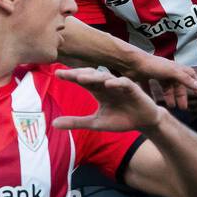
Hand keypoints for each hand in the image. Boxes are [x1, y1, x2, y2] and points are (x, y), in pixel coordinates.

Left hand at [53, 67, 167, 132]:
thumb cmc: (120, 119)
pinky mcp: (133, 89)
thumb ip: (76, 122)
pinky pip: (124, 83)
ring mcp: (119, 85)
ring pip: (105, 77)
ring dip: (94, 77)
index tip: (56, 74)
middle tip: (65, 73)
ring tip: (81, 78)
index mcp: (97, 90)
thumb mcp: (95, 123)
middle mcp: (107, 85)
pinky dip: (117, 83)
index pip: (82, 80)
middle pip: (91, 76)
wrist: (144, 122)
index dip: (70, 76)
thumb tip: (53, 123)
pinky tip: (108, 84)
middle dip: (78, 73)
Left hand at [123, 50, 196, 109]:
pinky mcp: (143, 77)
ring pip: (164, 87)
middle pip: (176, 84)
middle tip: (182, 108)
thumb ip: (185, 79)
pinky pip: (149, 87)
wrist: (131, 62)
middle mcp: (165, 70)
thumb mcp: (172, 72)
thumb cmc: (153, 66)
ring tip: (169, 106)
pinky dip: (152, 95)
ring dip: (168, 96)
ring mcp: (154, 74)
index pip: (188, 74)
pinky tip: (152, 103)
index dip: (194, 83)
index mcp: (174, 68)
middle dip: (180, 95)